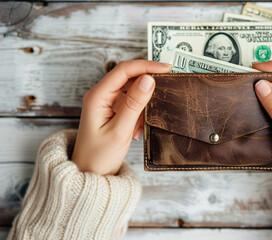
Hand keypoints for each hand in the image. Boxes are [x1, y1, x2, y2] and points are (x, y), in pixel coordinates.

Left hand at [71, 60, 171, 174]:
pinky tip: (137, 129)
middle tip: (166, 90)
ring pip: (132, 90)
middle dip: (147, 84)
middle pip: (128, 77)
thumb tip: (149, 80)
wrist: (89, 174)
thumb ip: (134, 104)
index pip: (124, 70)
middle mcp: (100, 95)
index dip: (146, 66)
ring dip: (143, 103)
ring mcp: (106, 102)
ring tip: (143, 123)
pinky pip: (131, 102)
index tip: (167, 69)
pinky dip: (139, 113)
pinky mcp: (112, 110)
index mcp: (97, 96)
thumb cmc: (98, 156)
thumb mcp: (120, 131)